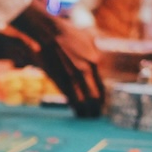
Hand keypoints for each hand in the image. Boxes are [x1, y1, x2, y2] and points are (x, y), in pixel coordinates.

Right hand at [10, 0, 104, 116]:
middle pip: (94, 98)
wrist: (48, 32)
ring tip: (87, 119)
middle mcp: (85, 71)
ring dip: (85, 112)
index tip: (103, 108)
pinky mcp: (59, 80)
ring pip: (82, 102)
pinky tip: (76, 113)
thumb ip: (94, 55)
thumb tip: (99, 64)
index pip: (102, 88)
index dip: (103, 101)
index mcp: (94, 62)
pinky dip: (74, 107)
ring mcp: (72, 77)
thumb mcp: (88, 41)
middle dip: (96, 110)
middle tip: (96, 117)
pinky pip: (69, 98)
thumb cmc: (67, 34)